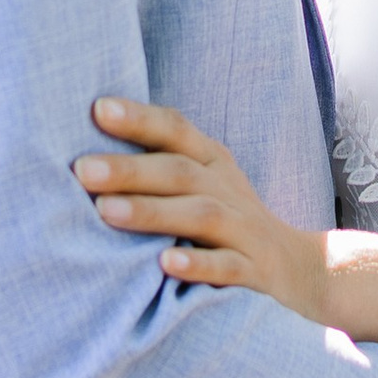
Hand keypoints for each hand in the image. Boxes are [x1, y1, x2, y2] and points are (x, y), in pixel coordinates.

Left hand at [76, 98, 331, 329]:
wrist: (298, 265)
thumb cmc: (226, 215)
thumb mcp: (202, 180)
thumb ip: (156, 162)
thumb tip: (79, 151)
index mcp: (211, 160)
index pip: (175, 130)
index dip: (139, 118)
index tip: (96, 109)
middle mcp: (226, 187)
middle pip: (179, 171)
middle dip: (130, 169)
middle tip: (80, 169)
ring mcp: (243, 228)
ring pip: (200, 214)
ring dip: (153, 212)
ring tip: (106, 212)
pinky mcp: (254, 269)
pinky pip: (228, 266)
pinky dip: (200, 264)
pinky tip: (166, 264)